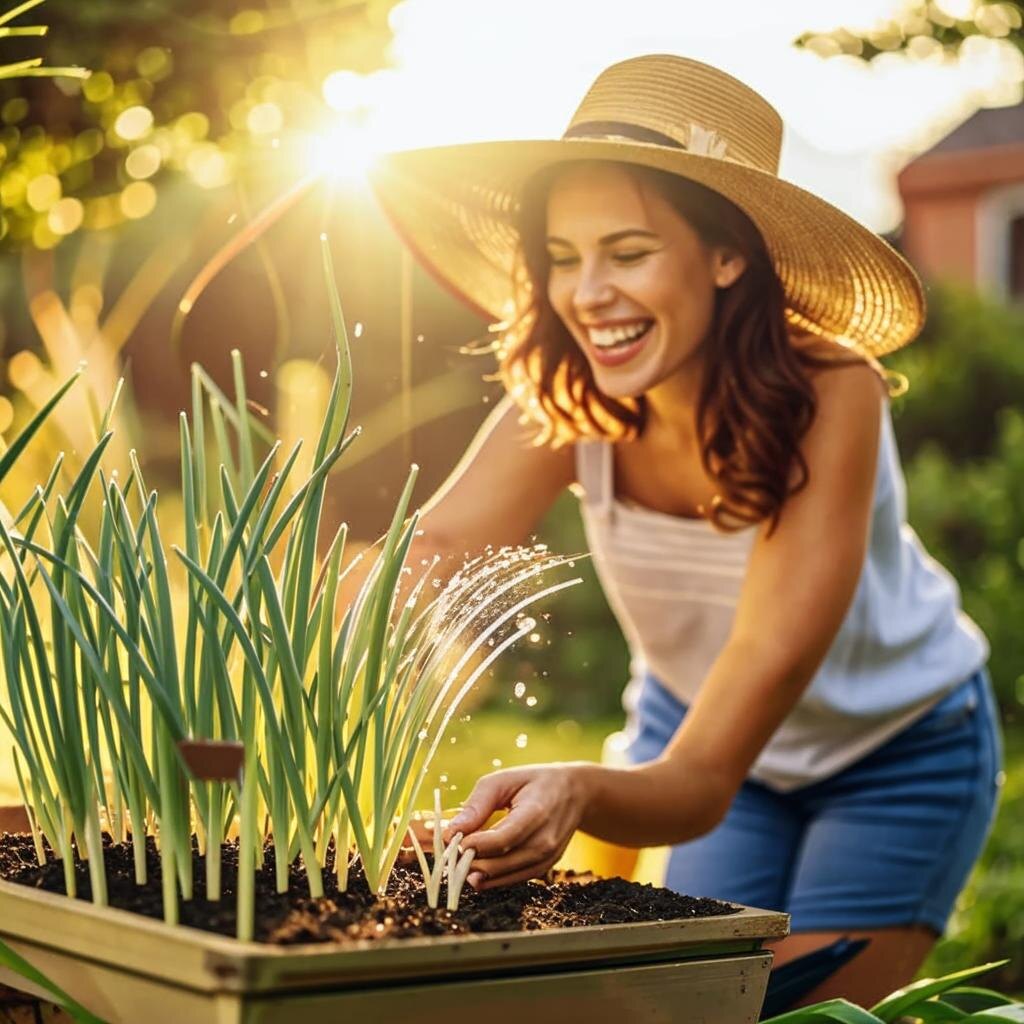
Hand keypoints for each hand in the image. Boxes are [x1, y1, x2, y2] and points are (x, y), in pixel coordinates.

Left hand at [443, 763, 590, 889]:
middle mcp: (545, 842)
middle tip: (448, 851)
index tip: (452, 838)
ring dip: (477, 873)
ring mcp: (547, 859)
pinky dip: (492, 877)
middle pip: (500, 863)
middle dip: (468, 861)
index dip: (473, 844)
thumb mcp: (504, 780)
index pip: (501, 839)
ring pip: (504, 877)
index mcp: (536, 813)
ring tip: (458, 860)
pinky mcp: (545, 868)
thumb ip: (477, 805)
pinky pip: (513, 880)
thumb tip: (451, 831)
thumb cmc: (534, 782)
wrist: (575, 793)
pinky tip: (476, 868)